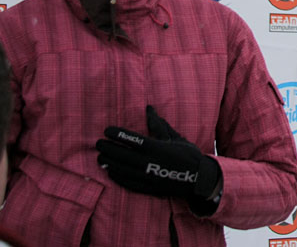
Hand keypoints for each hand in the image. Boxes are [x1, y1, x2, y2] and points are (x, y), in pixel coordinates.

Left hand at [96, 105, 220, 201]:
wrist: (198, 179)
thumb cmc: (188, 155)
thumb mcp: (175, 138)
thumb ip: (159, 125)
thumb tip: (149, 108)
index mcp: (156, 147)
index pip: (131, 139)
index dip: (117, 134)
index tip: (106, 130)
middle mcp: (149, 162)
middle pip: (122, 154)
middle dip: (108, 148)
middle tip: (98, 143)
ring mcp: (147, 176)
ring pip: (121, 169)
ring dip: (109, 162)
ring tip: (100, 157)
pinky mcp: (147, 188)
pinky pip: (127, 182)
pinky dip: (116, 177)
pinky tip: (110, 172)